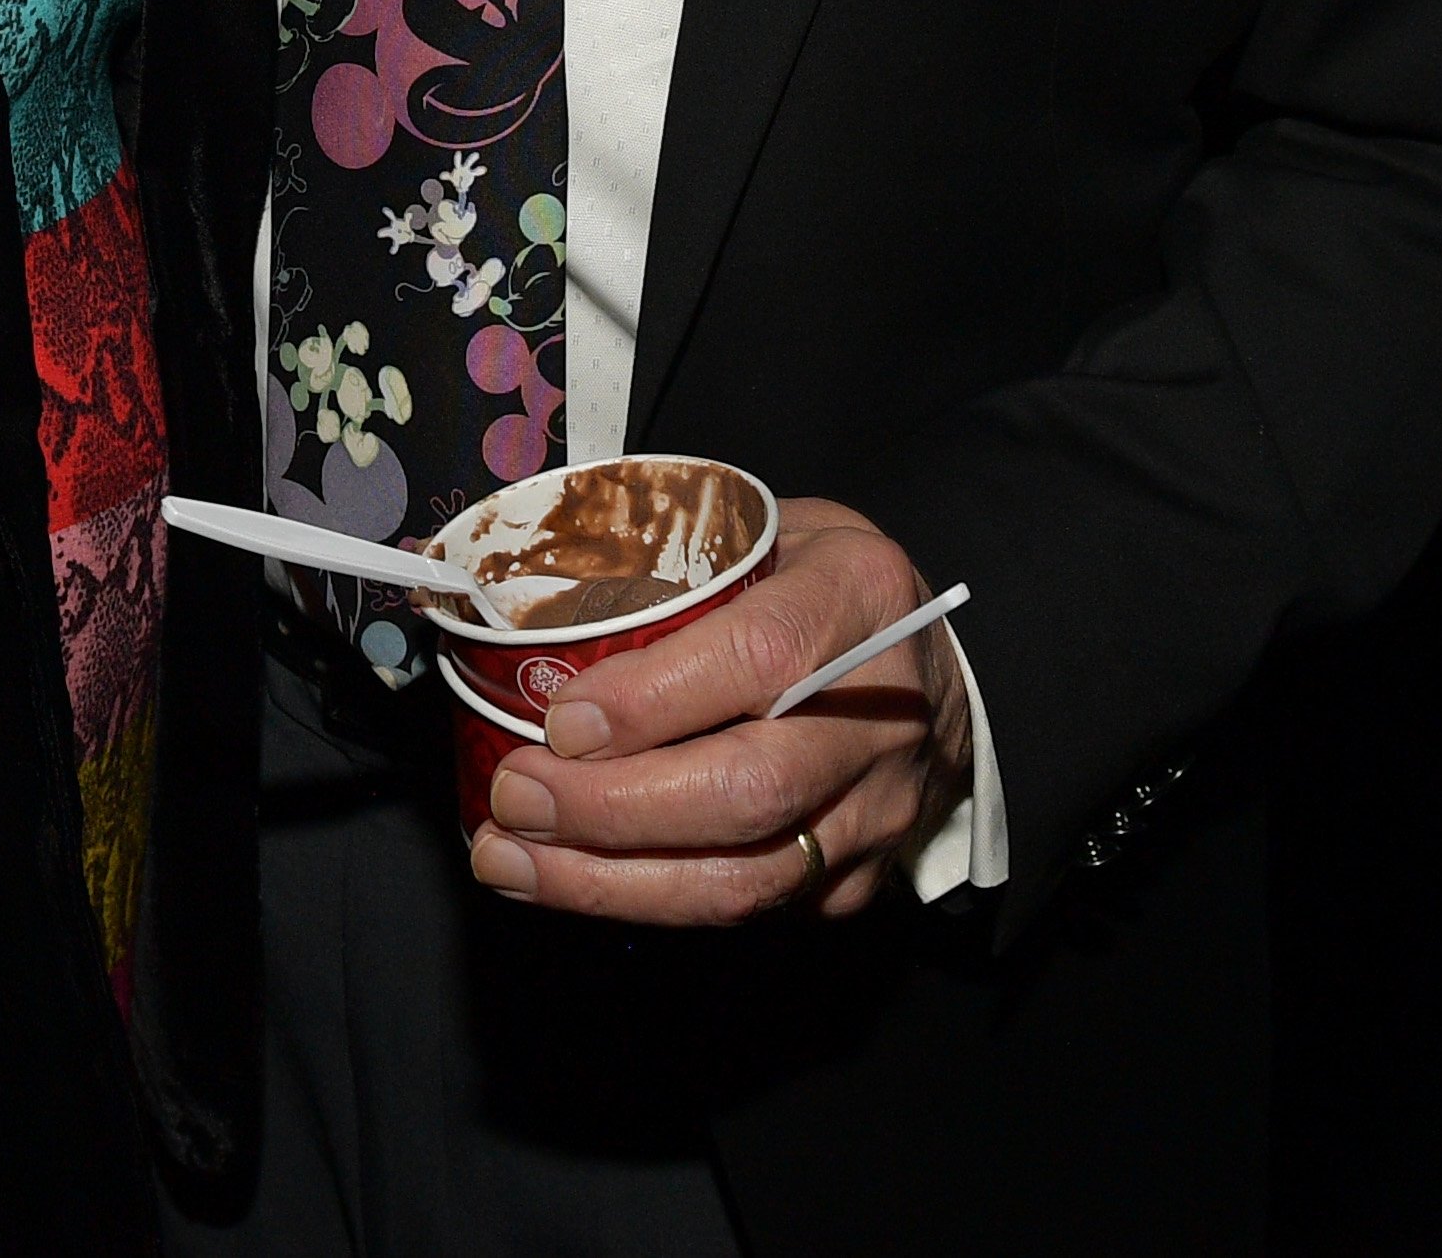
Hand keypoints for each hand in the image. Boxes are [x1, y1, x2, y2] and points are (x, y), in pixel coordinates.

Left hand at [470, 498, 970, 924]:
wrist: (933, 672)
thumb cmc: (819, 583)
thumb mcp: (768, 529)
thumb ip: (680, 564)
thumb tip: (541, 613)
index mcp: (858, 598)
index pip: (758, 660)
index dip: (651, 702)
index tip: (560, 722)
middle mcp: (882, 716)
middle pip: (748, 790)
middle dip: (610, 809)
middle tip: (513, 798)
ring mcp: (877, 811)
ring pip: (744, 878)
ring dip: (608, 881)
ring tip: (508, 857)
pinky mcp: (859, 881)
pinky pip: (747, 911)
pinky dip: (645, 902)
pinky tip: (569, 878)